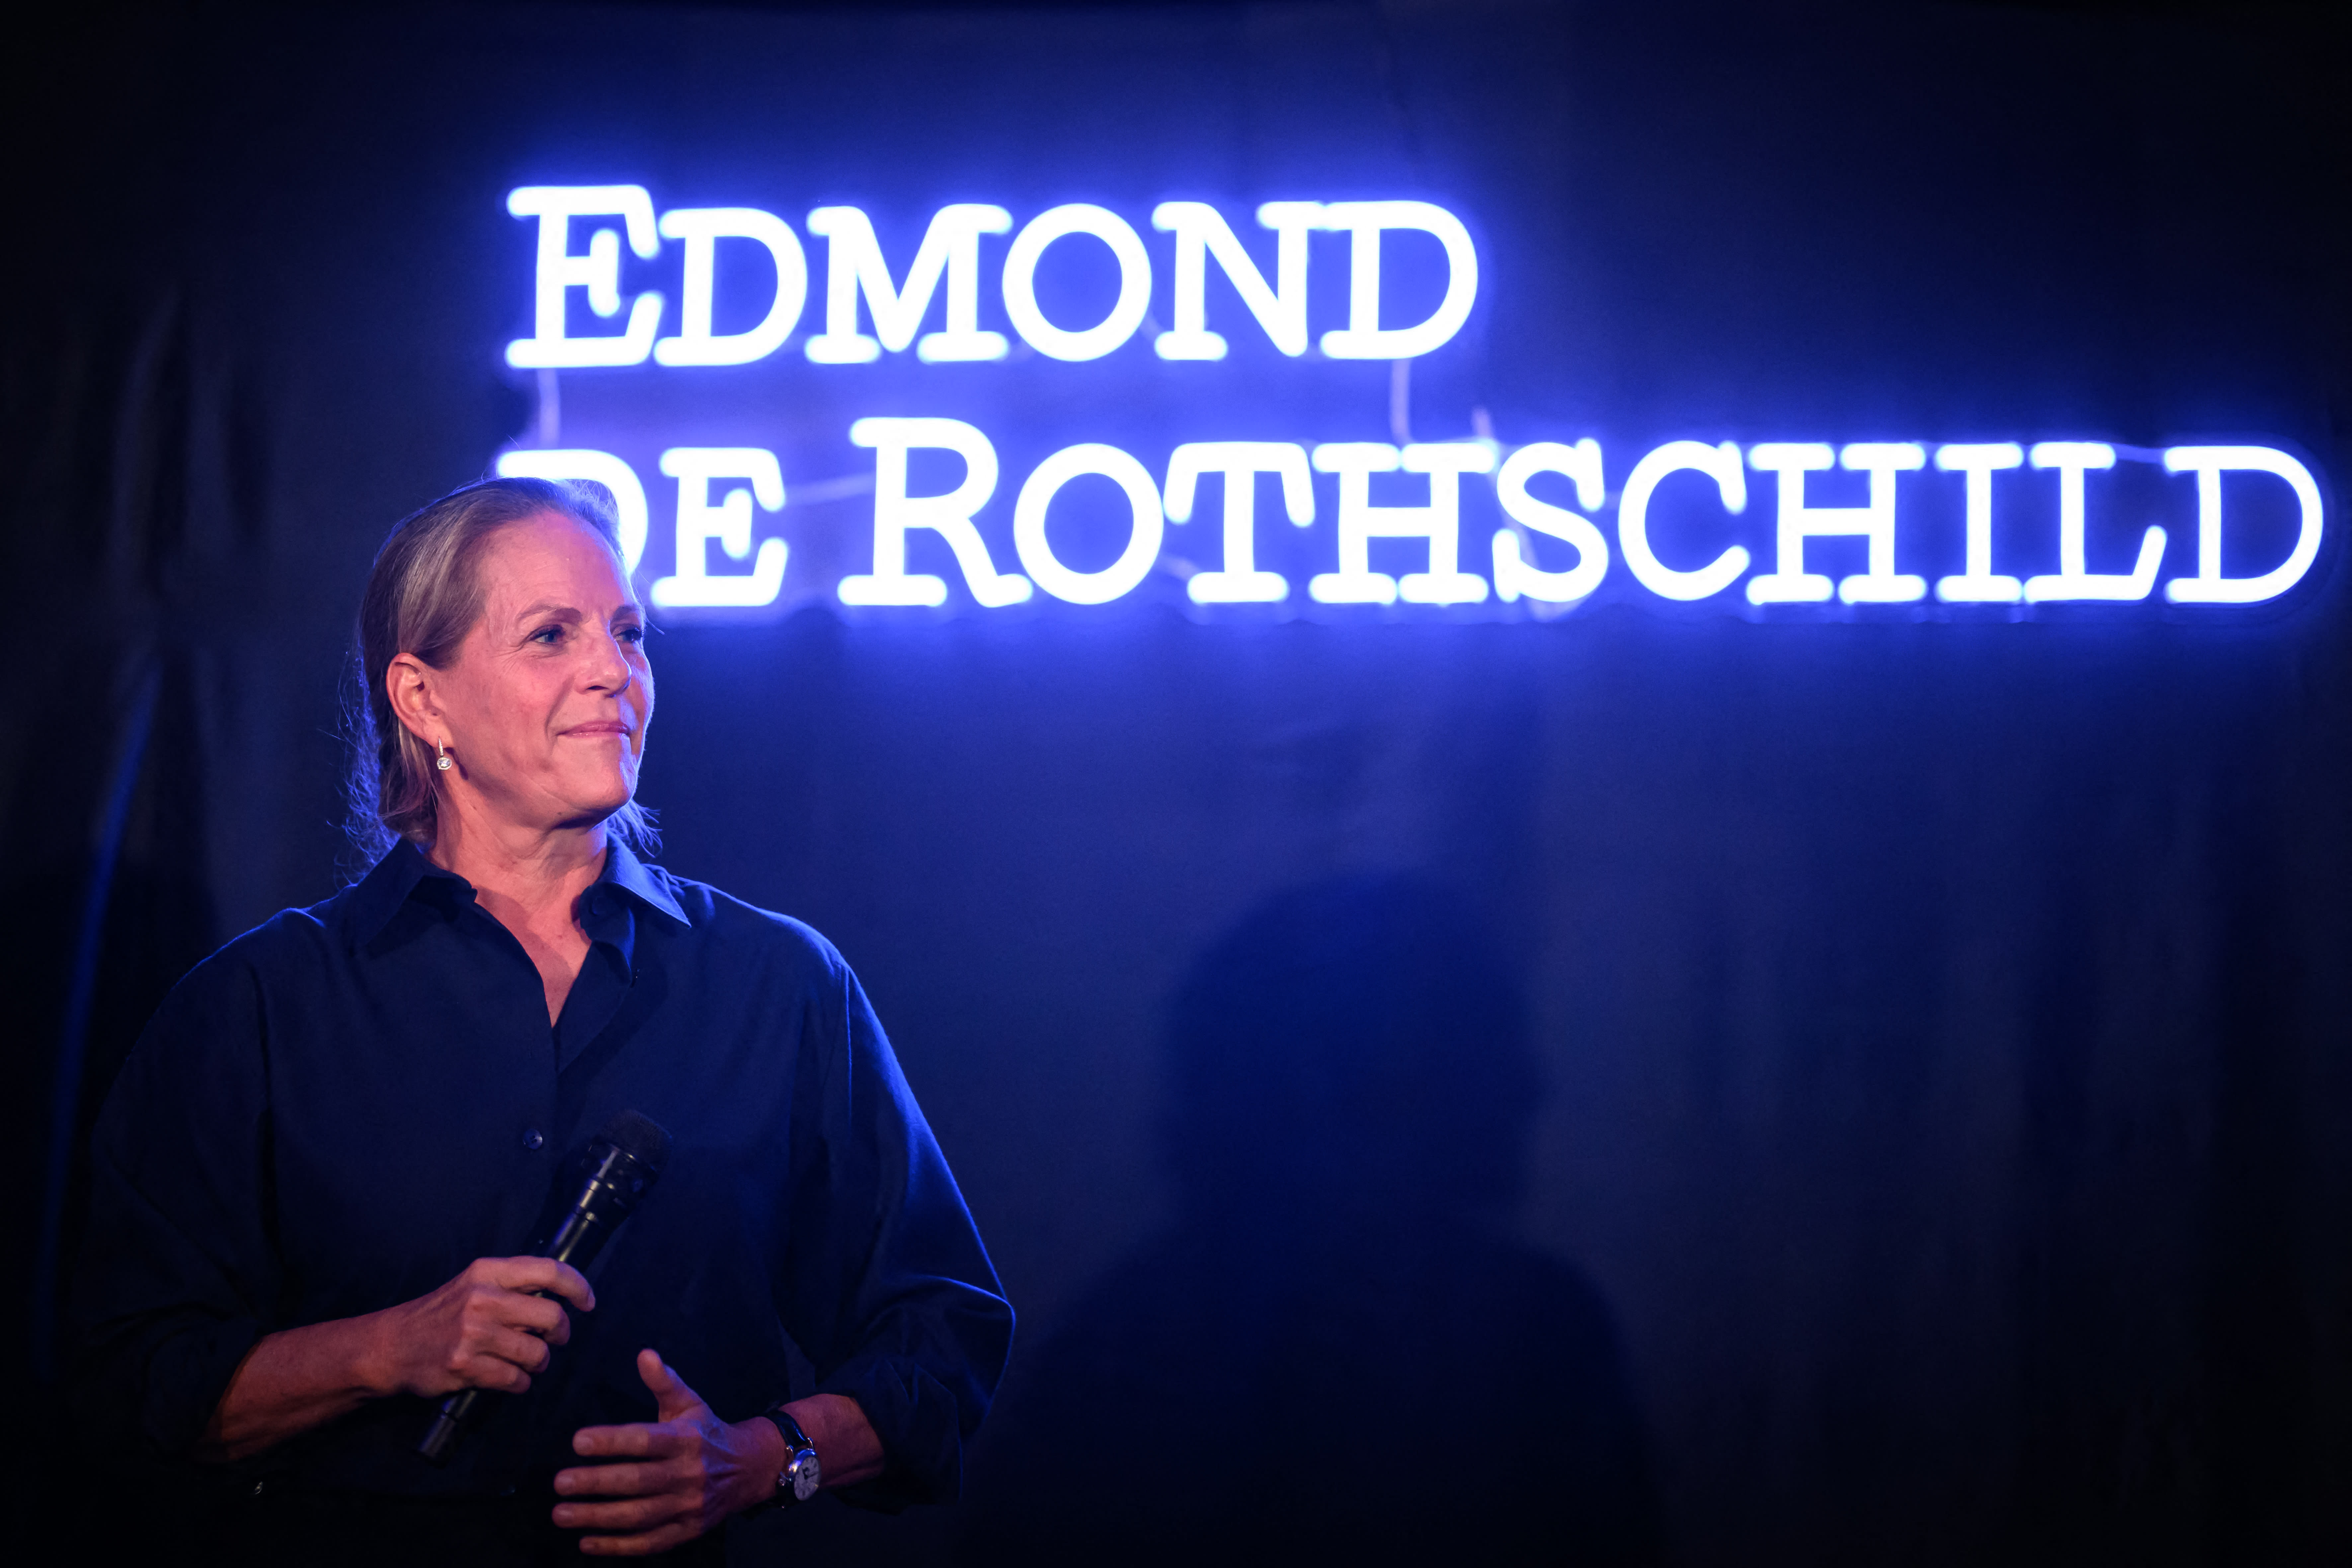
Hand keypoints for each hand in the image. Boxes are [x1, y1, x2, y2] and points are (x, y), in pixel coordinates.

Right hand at [368, 1255, 594, 1398]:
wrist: (390, 1346)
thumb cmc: (439, 1315)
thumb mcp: (473, 1284)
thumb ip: (512, 1286)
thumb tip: (559, 1298)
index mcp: (488, 1272)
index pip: (549, 1271)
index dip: (577, 1287)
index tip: (587, 1302)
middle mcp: (482, 1298)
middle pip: (551, 1317)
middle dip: (560, 1334)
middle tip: (553, 1340)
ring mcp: (473, 1333)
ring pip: (537, 1353)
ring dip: (539, 1363)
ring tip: (527, 1362)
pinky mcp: (465, 1366)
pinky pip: (516, 1379)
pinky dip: (520, 1383)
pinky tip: (510, 1379)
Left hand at [553, 1350, 782, 1554]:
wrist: (749, 1469)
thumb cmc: (706, 1432)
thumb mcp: (689, 1403)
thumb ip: (664, 1382)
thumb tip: (644, 1355)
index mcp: (686, 1439)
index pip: (645, 1440)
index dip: (612, 1441)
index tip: (578, 1441)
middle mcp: (689, 1474)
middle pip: (638, 1481)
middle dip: (596, 1483)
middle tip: (560, 1482)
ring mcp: (689, 1506)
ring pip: (640, 1515)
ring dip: (598, 1517)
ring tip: (562, 1513)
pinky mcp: (688, 1531)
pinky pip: (650, 1542)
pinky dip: (618, 1546)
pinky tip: (586, 1543)